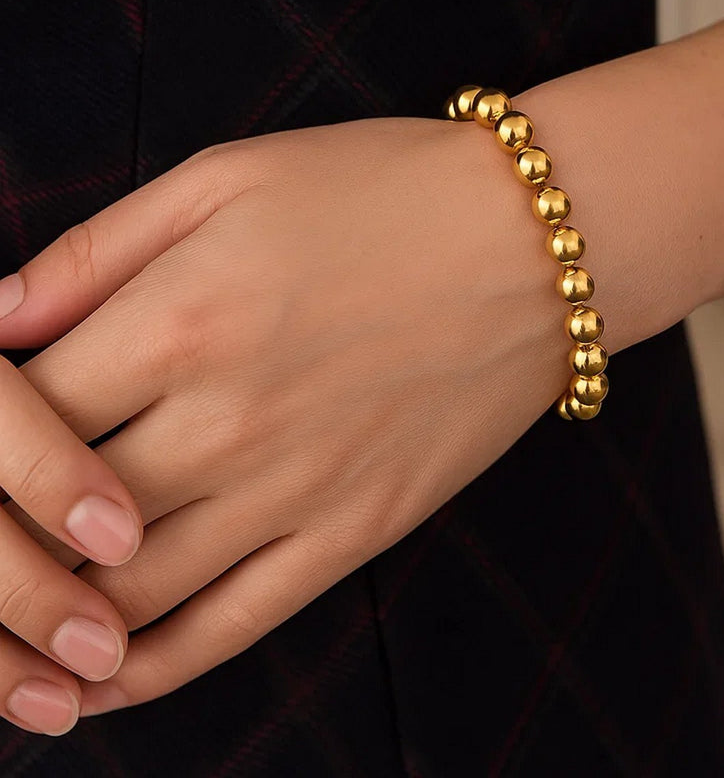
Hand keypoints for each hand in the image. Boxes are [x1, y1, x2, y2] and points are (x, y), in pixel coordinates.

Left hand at [0, 114, 571, 729]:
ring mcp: (298, 489)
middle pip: (52, 521)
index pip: (13, 414)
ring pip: (126, 595)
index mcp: (181, 318)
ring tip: (22, 618)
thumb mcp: (230, 178)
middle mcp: (227, 421)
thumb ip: (97, 250)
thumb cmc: (383, 191)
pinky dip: (150, 670)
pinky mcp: (357, 530)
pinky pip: (232, 628)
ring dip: (52, 619)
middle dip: (0, 536)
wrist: (535, 242)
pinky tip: (101, 680)